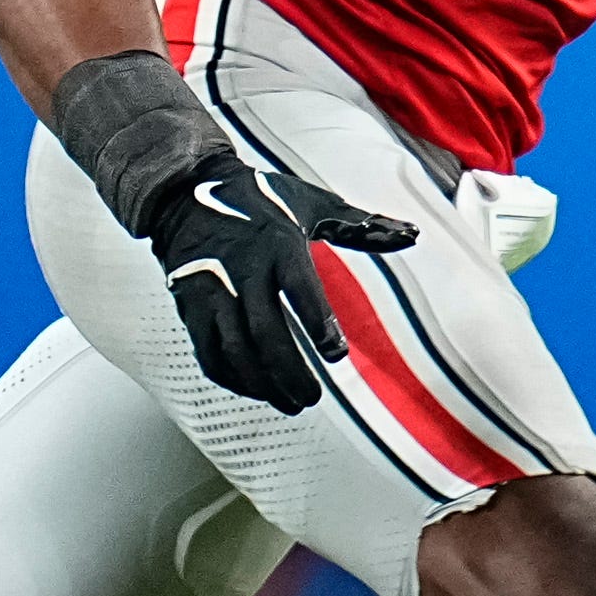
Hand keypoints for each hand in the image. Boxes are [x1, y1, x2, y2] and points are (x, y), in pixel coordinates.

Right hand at [145, 149, 416, 413]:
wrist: (185, 192)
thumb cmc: (261, 199)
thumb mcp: (313, 203)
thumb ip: (361, 226)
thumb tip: (410, 234)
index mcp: (278, 243)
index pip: (299, 288)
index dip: (317, 322)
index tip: (337, 354)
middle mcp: (242, 268)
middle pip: (265, 330)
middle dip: (290, 370)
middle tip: (312, 398)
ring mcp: (212, 290)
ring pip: (235, 348)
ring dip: (263, 382)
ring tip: (290, 403)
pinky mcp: (190, 306)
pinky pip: (208, 351)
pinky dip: (232, 377)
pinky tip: (257, 391)